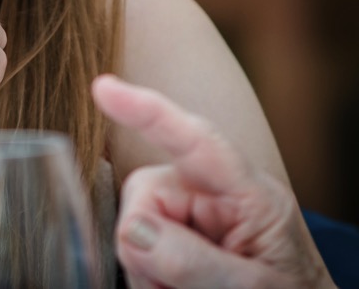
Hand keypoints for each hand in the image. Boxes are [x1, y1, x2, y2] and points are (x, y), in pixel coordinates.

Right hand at [92, 75, 334, 288]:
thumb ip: (196, 262)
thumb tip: (134, 230)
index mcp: (253, 197)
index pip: (199, 142)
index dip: (150, 113)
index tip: (105, 89)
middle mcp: (217, 197)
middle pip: (146, 197)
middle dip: (146, 248)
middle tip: (173, 288)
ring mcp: (194, 218)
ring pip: (134, 230)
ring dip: (147, 273)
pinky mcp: (176, 241)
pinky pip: (137, 253)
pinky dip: (146, 279)